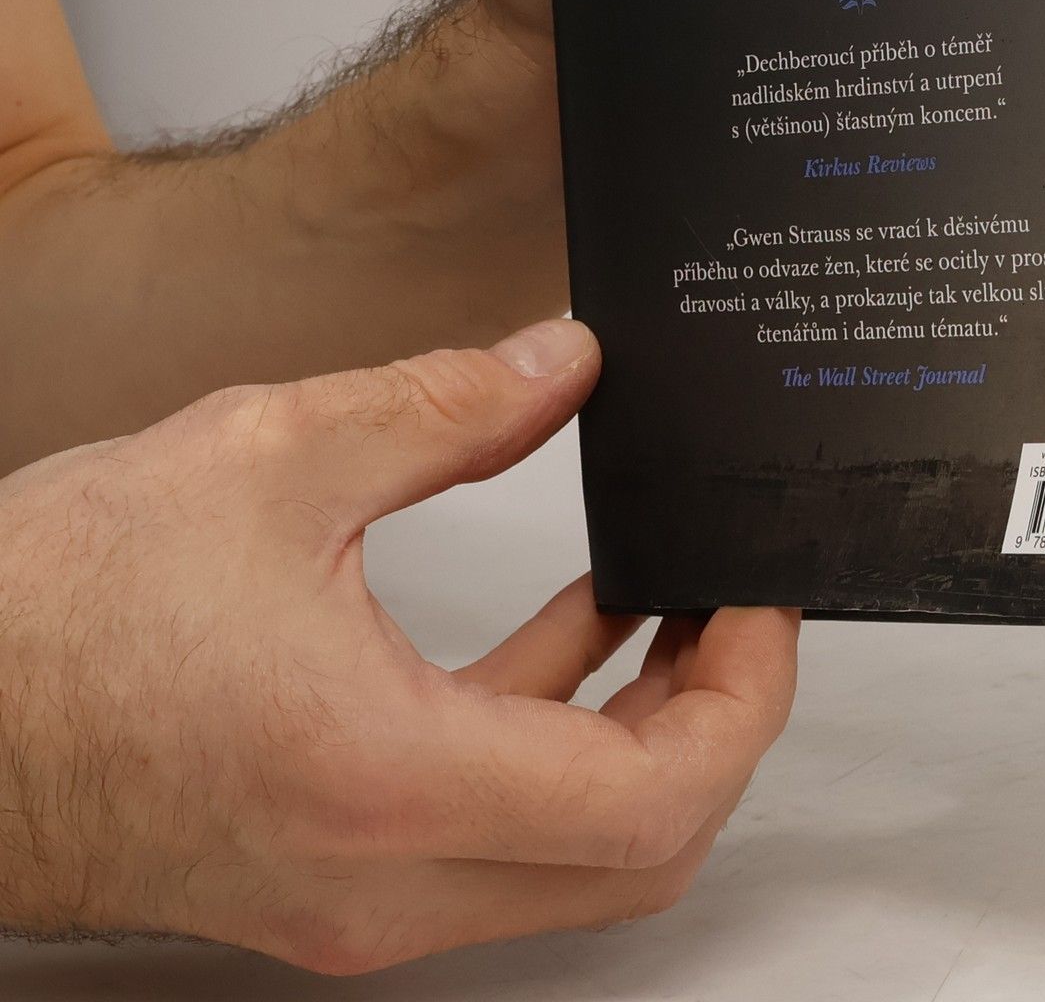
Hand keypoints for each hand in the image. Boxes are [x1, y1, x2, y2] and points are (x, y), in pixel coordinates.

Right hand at [0, 319, 799, 973]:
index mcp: (387, 781)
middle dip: (714, 717)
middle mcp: (382, 879)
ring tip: (671, 595)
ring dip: (642, 727)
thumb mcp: (271, 454)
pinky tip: (572, 625)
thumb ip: (446, 404)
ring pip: (571, 853)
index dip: (744, 698)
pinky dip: (555, 732)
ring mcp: (352, 896)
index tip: (762, 601)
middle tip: (735, 603)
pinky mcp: (324, 872)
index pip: (650, 801)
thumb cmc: (46, 617)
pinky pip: (493, 827)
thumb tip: (564, 361)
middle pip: (635, 850)